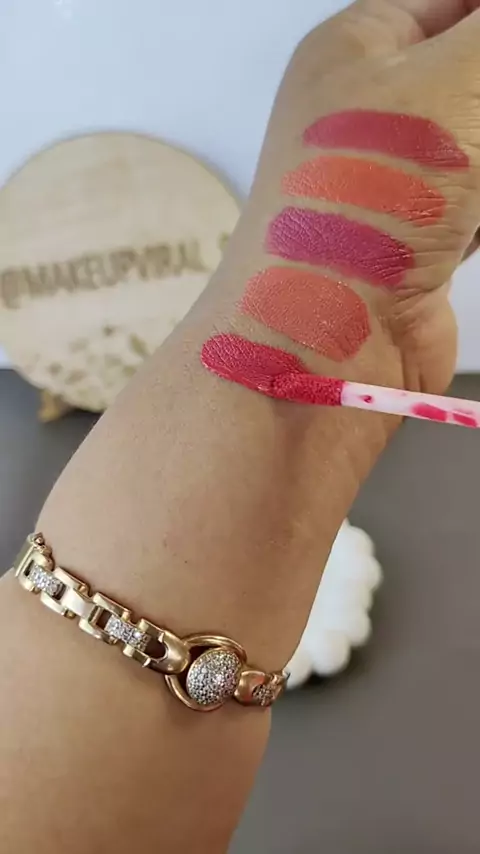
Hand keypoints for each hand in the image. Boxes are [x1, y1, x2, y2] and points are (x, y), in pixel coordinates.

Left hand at [220, 0, 479, 396]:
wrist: (327, 334)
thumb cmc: (369, 196)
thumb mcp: (456, 81)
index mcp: (361, 44)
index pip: (456, 1)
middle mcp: (374, 109)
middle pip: (474, 74)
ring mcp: (397, 179)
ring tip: (472, 199)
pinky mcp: (421, 239)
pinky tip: (475, 226)